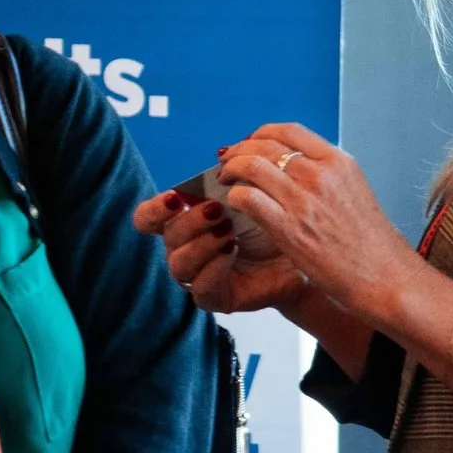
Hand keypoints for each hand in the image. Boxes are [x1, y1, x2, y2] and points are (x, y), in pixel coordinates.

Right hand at [132, 188, 303, 314]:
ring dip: (201, 244)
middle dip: (189, 220)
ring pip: (177, 263)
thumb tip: (222, 154)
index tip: (176, 198)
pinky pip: (200, 287)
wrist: (304, 256)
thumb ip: (232, 177)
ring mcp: (196, 275)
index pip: (148, 218)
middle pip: (166, 236)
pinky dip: (214, 267)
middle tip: (217, 209)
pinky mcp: (213, 297)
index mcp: (184, 221)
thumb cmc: (274, 223)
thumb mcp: (252, 195)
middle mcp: (184, 248)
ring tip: (228, 231)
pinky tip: (232, 251)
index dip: (154, 208)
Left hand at [217, 123, 424, 322]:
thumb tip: (291, 166)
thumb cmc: (370, 243)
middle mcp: (322, 175)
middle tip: (228, 160)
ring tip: (225, 180)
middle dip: (240, 150)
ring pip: (251, 166)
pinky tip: (234, 203)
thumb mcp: (355, 191)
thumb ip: (325, 175)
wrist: (384, 277)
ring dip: (231, 170)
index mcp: (339, 162)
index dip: (261, 133)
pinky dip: (234, 196)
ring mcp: (305, 200)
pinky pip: (248, 198)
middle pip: (265, 145)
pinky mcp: (290, 228)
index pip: (289, 131)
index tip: (250, 143)